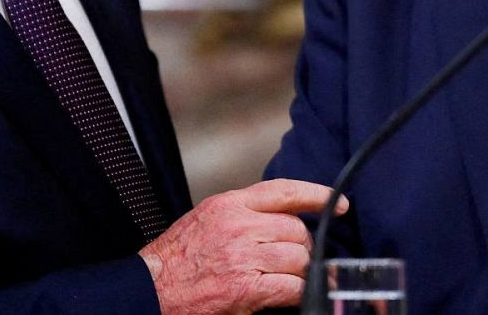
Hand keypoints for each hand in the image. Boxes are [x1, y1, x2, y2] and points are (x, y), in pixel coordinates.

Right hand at [140, 178, 346, 314]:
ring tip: (284, 279)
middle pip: (297, 229)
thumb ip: (242, 215)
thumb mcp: (206, 220)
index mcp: (228, 205)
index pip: (283, 191)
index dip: (317, 194)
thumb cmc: (175, 260)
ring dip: (299, 272)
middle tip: (291, 261)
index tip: (337, 202)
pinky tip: (287, 296)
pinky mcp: (247, 288)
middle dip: (302, 247)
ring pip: (298, 258)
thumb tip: (280, 222)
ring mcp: (244, 257)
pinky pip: (291, 287)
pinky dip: (296, 293)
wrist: (150, 289)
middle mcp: (239, 225)